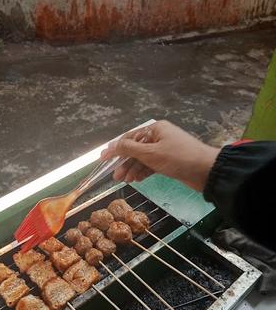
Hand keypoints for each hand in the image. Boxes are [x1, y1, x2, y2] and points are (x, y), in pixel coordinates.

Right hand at [101, 121, 219, 191]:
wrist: (206, 171)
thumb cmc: (178, 158)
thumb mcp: (150, 153)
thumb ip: (129, 149)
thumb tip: (112, 146)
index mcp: (155, 129)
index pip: (129, 137)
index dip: (115, 148)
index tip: (103, 158)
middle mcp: (159, 137)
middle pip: (136, 149)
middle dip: (125, 162)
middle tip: (115, 175)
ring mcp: (165, 149)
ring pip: (143, 158)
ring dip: (133, 169)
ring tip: (125, 180)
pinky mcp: (170, 162)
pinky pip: (152, 165)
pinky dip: (144, 171)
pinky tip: (137, 179)